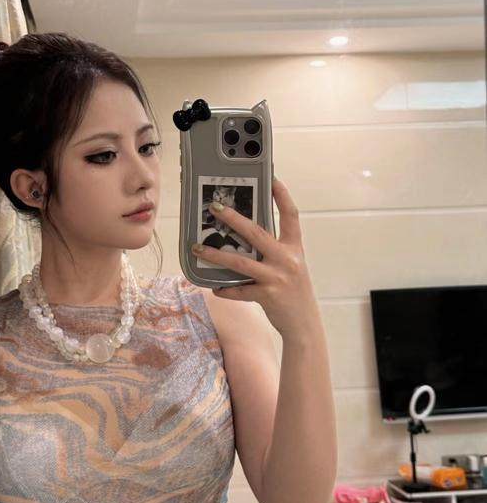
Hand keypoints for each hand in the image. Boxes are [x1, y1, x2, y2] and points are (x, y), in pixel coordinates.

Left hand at [191, 178, 313, 339]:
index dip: (282, 195)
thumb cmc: (294, 293)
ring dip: (216, 255)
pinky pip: (240, 290)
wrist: (304, 325)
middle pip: (256, 233)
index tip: (272, 177)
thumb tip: (244, 238)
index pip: (290, 215)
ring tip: (197, 249)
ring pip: (240, 262)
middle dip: (233, 219)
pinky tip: (214, 287)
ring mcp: (277, 277)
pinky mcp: (268, 295)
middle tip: (214, 208)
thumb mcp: (290, 266)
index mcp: (294, 248)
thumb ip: (273, 251)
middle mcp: (287, 259)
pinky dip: (225, 289)